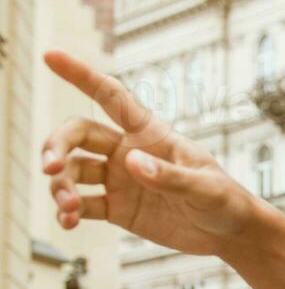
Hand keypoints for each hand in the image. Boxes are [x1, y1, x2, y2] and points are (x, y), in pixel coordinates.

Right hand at [40, 49, 257, 255]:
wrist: (230, 233)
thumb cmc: (225, 201)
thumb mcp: (205, 189)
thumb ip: (170, 176)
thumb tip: (131, 162)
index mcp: (150, 134)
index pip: (111, 97)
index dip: (81, 75)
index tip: (51, 55)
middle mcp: (128, 152)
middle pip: (78, 134)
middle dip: (56, 145)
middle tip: (50, 168)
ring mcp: (120, 180)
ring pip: (73, 172)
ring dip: (61, 186)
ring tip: (68, 208)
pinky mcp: (117, 208)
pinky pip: (81, 205)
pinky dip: (67, 211)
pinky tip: (66, 222)